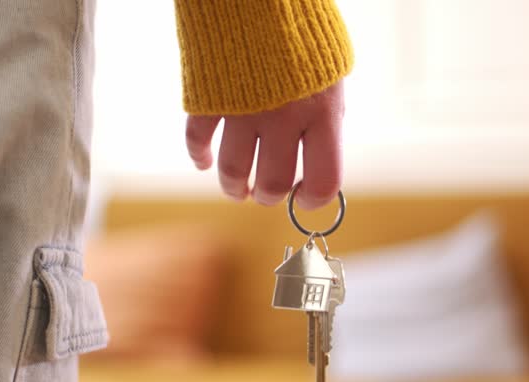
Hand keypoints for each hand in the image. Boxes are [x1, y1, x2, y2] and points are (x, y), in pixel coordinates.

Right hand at [185, 81, 343, 209]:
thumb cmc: (303, 34)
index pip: (323, 180)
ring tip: (237, 188)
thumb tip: (317, 157)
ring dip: (234, 188)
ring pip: (233, 171)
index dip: (311, 199)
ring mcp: (243, 107)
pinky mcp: (208, 96)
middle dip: (267, 196)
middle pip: (272, 184)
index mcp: (321, 112)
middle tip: (264, 191)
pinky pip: (197, 140)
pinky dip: (200, 156)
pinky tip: (205, 160)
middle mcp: (283, 116)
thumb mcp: (330, 73)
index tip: (301, 197)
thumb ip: (325, 117)